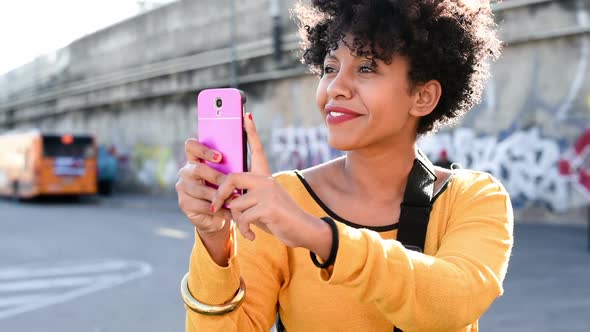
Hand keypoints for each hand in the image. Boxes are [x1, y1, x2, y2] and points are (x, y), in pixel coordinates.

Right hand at [176, 139, 232, 235]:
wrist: (219, 214)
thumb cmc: (225, 189)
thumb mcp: (227, 176)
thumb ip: (229, 166)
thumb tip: (241, 159)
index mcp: (195, 159)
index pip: (191, 146)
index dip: (204, 150)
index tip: (220, 157)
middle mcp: (186, 171)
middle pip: (198, 169)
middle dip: (217, 176)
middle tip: (231, 183)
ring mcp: (183, 188)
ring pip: (201, 190)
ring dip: (220, 195)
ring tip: (235, 199)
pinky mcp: (184, 203)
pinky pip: (203, 206)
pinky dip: (220, 209)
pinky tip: (231, 212)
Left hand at [210, 113, 316, 247]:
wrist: (302, 231)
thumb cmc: (278, 218)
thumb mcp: (262, 204)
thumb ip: (246, 197)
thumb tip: (224, 199)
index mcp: (265, 176)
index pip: (257, 150)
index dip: (251, 132)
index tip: (246, 115)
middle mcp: (267, 180)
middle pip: (232, 178)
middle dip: (219, 194)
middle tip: (215, 207)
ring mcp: (268, 193)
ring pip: (235, 204)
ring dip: (237, 220)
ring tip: (246, 228)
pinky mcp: (269, 207)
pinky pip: (243, 218)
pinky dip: (244, 230)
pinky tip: (251, 235)